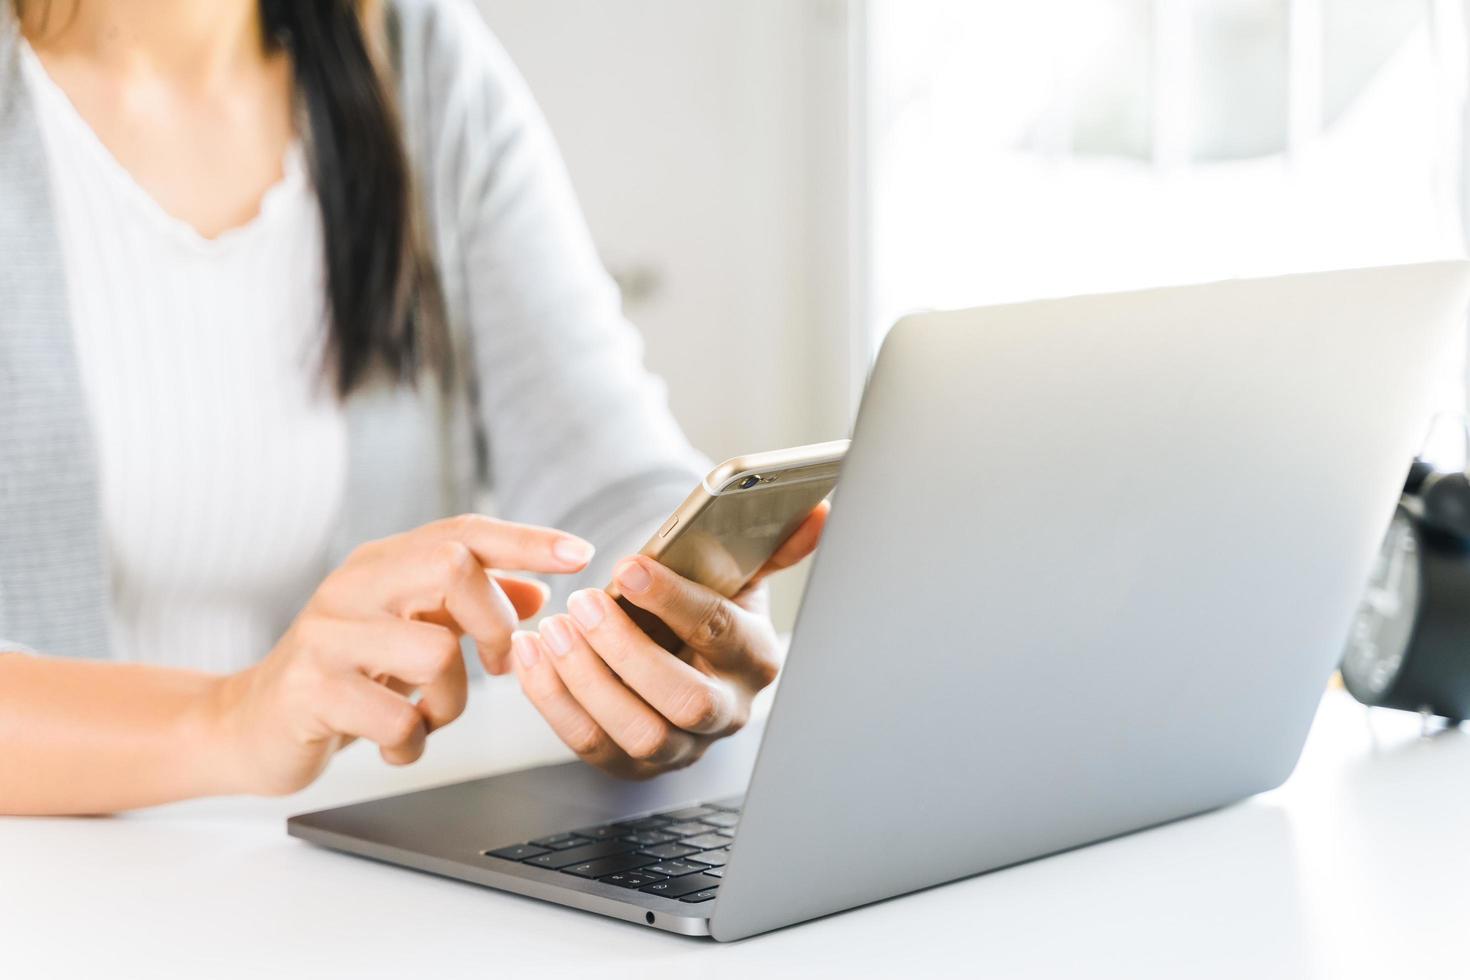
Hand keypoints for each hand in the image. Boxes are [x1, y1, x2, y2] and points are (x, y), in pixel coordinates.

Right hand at [210, 515, 593, 794]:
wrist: (249, 725)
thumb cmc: (345, 674)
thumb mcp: (411, 630)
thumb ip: (470, 606)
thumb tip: (538, 590)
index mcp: (384, 563)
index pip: (465, 531)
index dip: (527, 541)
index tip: (582, 555)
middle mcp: (353, 586)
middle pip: (451, 567)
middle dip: (493, 623)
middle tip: (497, 664)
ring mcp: (327, 635)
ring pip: (434, 651)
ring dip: (451, 701)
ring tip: (428, 717)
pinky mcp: (309, 691)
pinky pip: (397, 717)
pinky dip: (413, 743)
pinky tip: (395, 744)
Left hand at [510, 502, 829, 778]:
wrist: (684, 661)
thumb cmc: (706, 610)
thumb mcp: (739, 576)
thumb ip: (771, 545)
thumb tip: (817, 512)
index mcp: (756, 658)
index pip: (720, 631)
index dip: (673, 600)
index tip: (626, 566)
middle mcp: (726, 711)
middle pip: (683, 699)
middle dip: (626, 651)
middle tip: (581, 605)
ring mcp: (682, 747)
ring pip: (637, 733)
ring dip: (585, 681)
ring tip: (550, 630)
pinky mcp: (635, 767)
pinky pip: (591, 745)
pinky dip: (554, 702)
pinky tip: (530, 657)